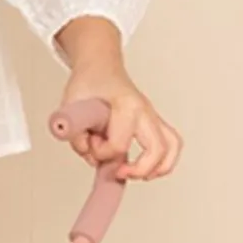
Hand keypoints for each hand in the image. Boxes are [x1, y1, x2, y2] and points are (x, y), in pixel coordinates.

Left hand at [54, 17, 181, 181]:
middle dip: (139, 169)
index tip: (91, 145)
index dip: (101, 153)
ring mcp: (152, 116)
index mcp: (126, 105)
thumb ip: (75, 135)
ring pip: (172, 146)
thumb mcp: (70, 106)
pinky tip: (147, 169)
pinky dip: (163, 160)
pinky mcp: (154, 121)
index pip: (119, 144)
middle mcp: (144, 111)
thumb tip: (90, 156)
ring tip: (140, 175)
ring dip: (159, 168)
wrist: (99, 67)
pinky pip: (171, 143)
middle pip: (157, 149)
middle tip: (119, 173)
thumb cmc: (89, 83)